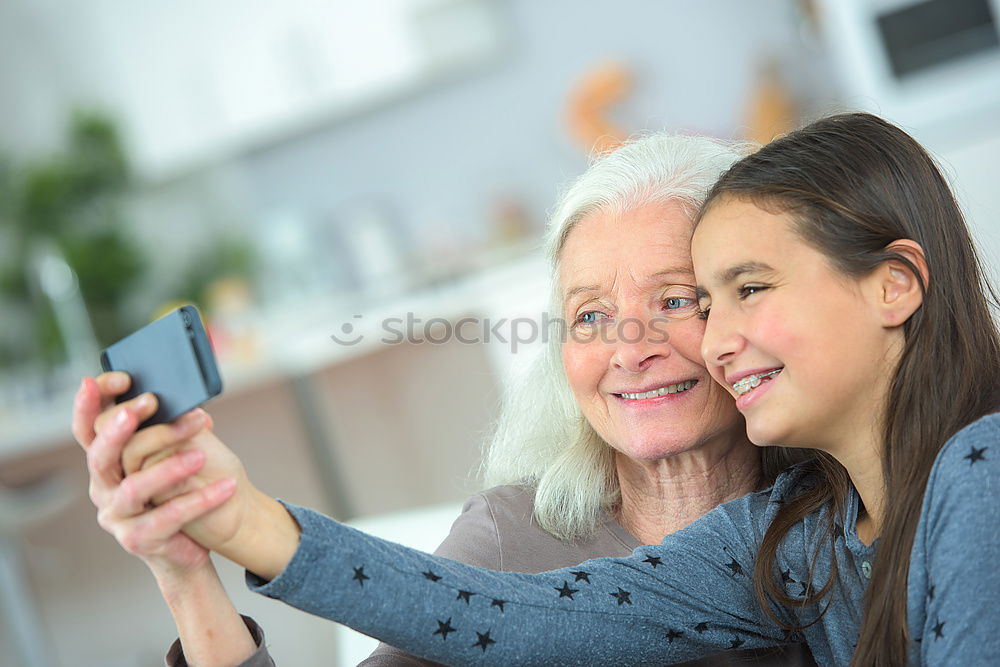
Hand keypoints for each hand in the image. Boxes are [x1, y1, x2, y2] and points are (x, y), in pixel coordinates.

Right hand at [73, 374, 235, 576]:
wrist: (194, 544)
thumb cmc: (183, 491)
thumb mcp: (173, 455)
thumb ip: (167, 430)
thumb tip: (184, 397)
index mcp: (109, 461)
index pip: (89, 428)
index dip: (92, 402)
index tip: (119, 378)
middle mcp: (103, 487)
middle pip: (101, 454)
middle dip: (123, 426)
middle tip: (150, 402)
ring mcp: (117, 516)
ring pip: (135, 487)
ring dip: (169, 467)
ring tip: (202, 455)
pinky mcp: (138, 540)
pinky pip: (168, 517)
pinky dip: (199, 500)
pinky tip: (226, 488)